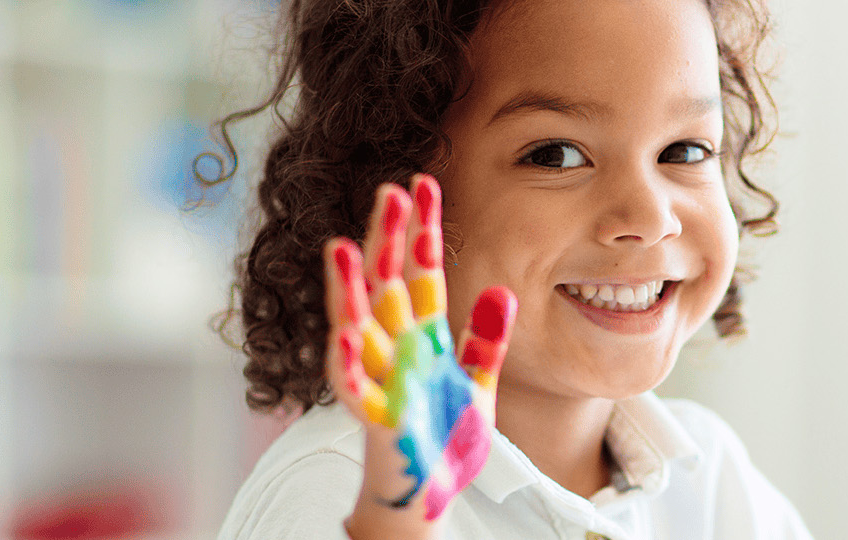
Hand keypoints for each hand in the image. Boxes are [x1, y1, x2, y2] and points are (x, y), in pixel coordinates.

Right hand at [322, 174, 515, 536]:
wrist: (428, 494)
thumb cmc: (445, 436)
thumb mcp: (478, 382)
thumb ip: (487, 339)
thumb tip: (505, 291)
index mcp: (422, 335)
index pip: (421, 271)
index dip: (421, 229)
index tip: (422, 183)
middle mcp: (395, 349)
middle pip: (387, 285)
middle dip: (387, 240)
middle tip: (391, 191)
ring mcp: (382, 380)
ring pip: (358, 327)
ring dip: (349, 290)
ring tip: (342, 247)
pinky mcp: (377, 417)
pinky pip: (356, 390)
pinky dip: (348, 366)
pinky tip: (345, 337)